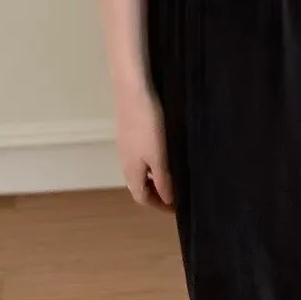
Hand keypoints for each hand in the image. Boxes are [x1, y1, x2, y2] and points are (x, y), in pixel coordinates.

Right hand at [116, 83, 174, 210]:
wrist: (133, 91)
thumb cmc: (147, 126)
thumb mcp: (159, 157)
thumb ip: (163, 180)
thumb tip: (167, 200)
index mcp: (131, 171)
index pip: (142, 197)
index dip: (159, 205)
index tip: (176, 208)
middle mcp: (125, 162)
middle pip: (139, 185)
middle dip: (156, 194)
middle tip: (176, 194)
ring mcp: (125, 146)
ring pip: (139, 171)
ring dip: (154, 178)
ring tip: (173, 176)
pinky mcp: (129, 132)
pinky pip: (140, 157)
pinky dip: (152, 164)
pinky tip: (163, 154)